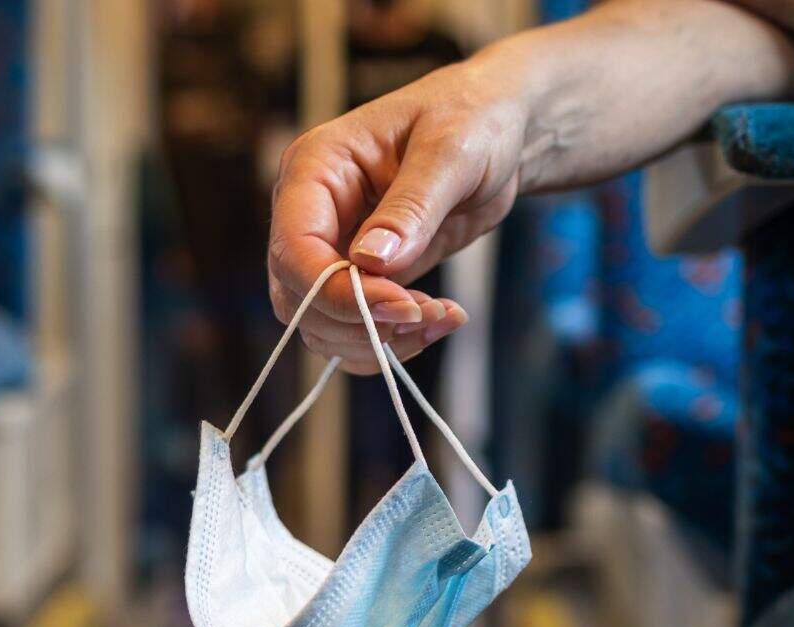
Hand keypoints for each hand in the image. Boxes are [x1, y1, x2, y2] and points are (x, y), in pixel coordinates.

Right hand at [267, 55, 526, 374]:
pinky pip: (355, 328)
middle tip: (429, 315)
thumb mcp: (452, 151)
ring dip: (380, 338)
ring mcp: (331, 248)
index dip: (336, 291)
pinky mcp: (359, 277)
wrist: (499, 133)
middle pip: (298, 297)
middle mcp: (310, 213)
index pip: (294, 248)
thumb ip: (412, 206)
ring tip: (443, 317)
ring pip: (321, 324)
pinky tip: (441, 320)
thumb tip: (370, 260)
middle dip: (361, 321)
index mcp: (315, 168)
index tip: (402, 305)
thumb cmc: (473, 119)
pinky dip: (394, 340)